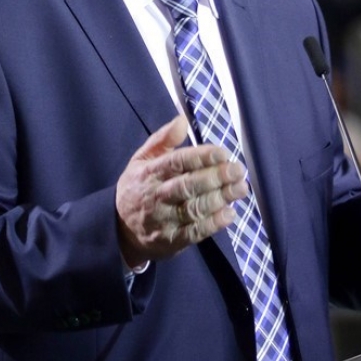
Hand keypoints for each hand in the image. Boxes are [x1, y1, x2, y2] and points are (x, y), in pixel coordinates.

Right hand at [115, 114, 247, 267]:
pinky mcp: (170, 240)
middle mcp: (156, 196)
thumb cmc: (138, 187)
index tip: (223, 153)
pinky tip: (229, 214)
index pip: (176, 162)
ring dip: (220, 199)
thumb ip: (162, 139)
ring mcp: (163, 220)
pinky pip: (193, 232)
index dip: (201, 157)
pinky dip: (213, 224)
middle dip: (215, 177)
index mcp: (149, 172)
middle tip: (238, 170)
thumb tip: (182, 120)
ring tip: (240, 189)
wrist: (119, 229)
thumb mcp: (141, 159)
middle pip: (187, 186)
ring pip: (193, 209)